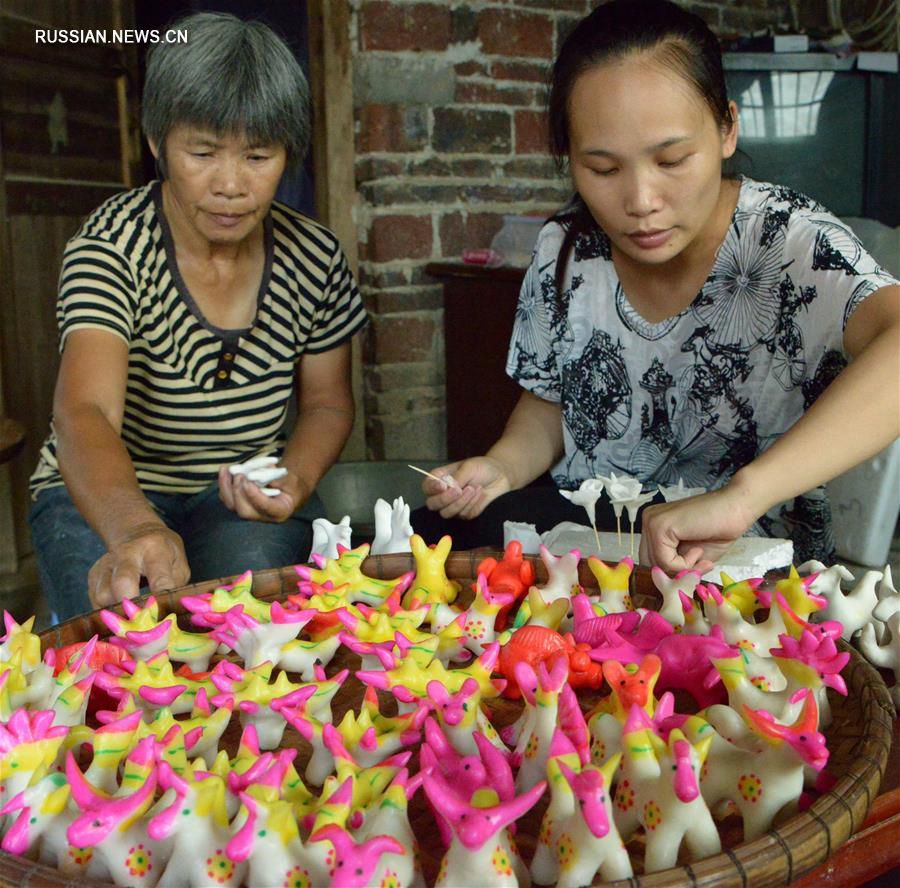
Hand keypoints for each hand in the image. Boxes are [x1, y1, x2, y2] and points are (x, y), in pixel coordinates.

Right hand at [88, 523, 188, 608]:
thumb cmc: (163, 552)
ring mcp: (106, 563)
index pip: (159, 578)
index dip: (161, 600)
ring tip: (132, 614)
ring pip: (103, 596)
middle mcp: (127, 553)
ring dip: (118, 611)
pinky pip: (95, 601)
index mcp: (154, 549)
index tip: (162, 616)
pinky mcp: (93, 574)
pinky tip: (120, 609)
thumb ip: (175, 585)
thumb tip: (167, 611)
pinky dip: (107, 611)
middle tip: (143, 623)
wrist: (136, 532)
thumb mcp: (179, 562)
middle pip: (122, 583)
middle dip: (132, 608)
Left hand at [218, 464, 310, 522]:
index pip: (266, 508)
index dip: (256, 496)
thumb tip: (256, 475)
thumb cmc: (291, 484)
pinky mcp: (241, 505)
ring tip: (226, 469)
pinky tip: (225, 470)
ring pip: (232, 505)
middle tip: (240, 474)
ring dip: (226, 486)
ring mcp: (250, 512)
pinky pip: (227, 498)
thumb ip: (277, 478)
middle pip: (245, 511)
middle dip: (239, 492)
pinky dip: (224, 484)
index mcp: (280, 512)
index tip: (249, 481)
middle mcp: (263, 516)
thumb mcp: (291, 480)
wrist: (288, 488)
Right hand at [422, 457, 511, 519]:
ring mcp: (453, 506)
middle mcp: (443, 494)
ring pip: (447, 512)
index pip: (427, 487)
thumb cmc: (482, 468)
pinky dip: (472, 504)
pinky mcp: (465, 514)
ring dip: (461, 502)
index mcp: (440, 479)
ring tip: (473, 488)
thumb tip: (448, 488)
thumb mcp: (469, 467)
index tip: (442, 486)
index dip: (431, 488)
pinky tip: (479, 492)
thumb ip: (457, 478)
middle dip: (445, 499)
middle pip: (432, 504)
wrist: (501, 476)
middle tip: (458, 490)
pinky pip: (463, 514)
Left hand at [638, 483, 758, 573]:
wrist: (737, 508)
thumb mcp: (691, 556)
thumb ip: (674, 566)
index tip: (695, 567)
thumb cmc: (718, 529)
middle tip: (700, 564)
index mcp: (654, 525)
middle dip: (676, 572)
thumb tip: (663, 585)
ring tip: (700, 554)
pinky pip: (665, 562)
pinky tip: (698, 549)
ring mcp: (652, 522)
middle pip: (650, 564)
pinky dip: (685, 564)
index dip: (673, 572)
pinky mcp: (659, 526)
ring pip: (656, 565)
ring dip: (682, 568)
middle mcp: (649, 520)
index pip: (650, 560)